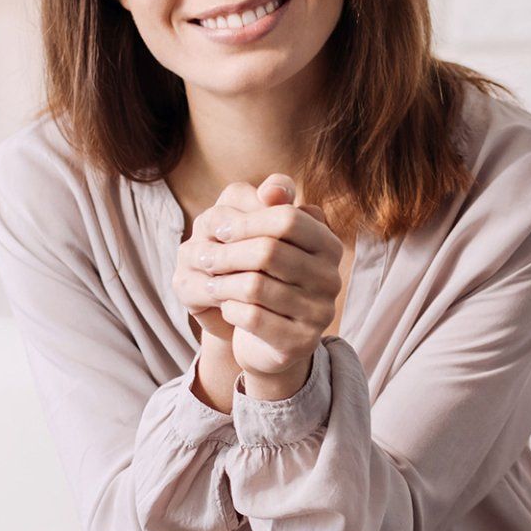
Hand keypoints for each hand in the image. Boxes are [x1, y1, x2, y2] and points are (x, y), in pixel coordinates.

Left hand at [177, 173, 343, 393]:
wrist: (271, 339)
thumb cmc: (270, 279)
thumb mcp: (272, 240)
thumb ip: (271, 208)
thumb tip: (271, 188)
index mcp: (328, 245)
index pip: (287, 219)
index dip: (246, 220)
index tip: (217, 228)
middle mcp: (331, 278)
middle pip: (268, 251)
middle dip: (226, 252)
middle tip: (200, 255)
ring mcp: (320, 312)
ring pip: (256, 286)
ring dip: (221, 282)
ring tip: (208, 281)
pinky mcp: (300, 342)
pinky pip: (253, 317)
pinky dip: (230, 309)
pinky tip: (226, 306)